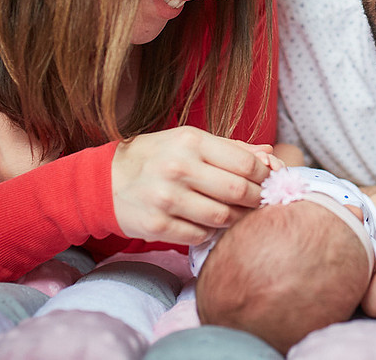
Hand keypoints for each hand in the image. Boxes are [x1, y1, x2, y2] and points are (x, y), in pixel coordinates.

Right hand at [110, 126, 272, 244]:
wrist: (104, 182)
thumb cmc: (156, 157)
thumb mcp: (189, 141)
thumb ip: (231, 149)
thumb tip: (271, 156)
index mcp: (190, 142)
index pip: (244, 163)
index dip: (264, 175)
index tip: (269, 181)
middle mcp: (178, 168)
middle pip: (237, 191)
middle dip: (256, 199)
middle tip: (260, 202)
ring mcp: (166, 198)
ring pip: (222, 216)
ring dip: (237, 219)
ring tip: (238, 214)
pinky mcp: (157, 225)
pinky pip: (200, 235)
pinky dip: (211, 232)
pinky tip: (209, 224)